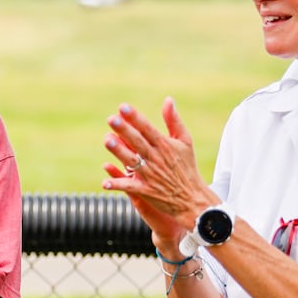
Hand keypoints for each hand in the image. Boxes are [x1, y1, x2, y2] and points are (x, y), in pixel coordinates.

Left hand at [102, 98, 212, 234]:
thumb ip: (174, 121)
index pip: (147, 128)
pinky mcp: (146, 191)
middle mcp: (156, 158)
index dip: (134, 117)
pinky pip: (130, 187)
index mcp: (164, 145)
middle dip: (124, 130)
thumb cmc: (187, 167)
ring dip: (119, 151)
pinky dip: (118, 185)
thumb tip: (168, 100)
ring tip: (107, 140)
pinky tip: (105, 183)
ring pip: (132, 161)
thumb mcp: (185, 141)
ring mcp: (150, 175)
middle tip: (111, 119)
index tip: (122, 107)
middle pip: (137, 142)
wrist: (192, 198)